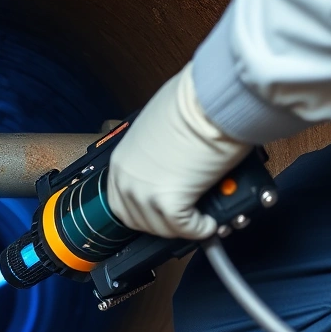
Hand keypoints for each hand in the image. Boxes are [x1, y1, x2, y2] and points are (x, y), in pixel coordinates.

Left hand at [107, 63, 251, 238]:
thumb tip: (172, 164)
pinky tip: (209, 221)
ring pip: (162, 228)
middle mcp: (126, 179)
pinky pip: (184, 229)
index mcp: (121, 161)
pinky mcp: (167, 203)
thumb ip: (157, 153)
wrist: (208, 102)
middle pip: (139, 220)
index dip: (145, 213)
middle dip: (164, 223)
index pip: (122, 203)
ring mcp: (144, 193)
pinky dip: (199, 228)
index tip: (162, 214)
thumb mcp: (160, 129)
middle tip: (185, 219)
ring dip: (182, 227)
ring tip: (200, 218)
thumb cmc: (191, 104)